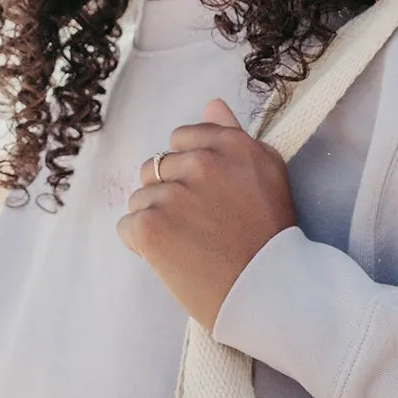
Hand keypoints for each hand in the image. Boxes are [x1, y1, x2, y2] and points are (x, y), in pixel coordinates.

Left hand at [117, 98, 296, 331]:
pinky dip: (142, 247)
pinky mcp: (151, 227)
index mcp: (231, 146)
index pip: (180, 140)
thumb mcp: (267, 175)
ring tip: (188, 246)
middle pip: (155, 168)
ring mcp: (174, 195)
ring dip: (155, 221)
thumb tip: (210, 104)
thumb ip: (234, 136)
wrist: (269, 293)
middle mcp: (202, 163)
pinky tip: (172, 259)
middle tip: (198, 228)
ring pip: (139, 199)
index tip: (205, 198)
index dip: (186, 171)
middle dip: (168, 195)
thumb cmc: (270, 240)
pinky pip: (127, 227)